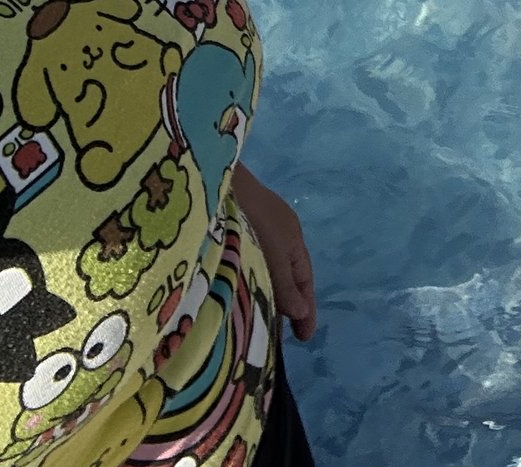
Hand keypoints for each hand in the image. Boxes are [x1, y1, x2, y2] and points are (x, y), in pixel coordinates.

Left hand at [233, 168, 316, 339]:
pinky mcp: (226, 234)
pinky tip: (233, 298)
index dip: (306, 309)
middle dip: (283, 308)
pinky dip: (244, 285)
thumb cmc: (250, 215)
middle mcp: (274, 237)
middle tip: (277, 342)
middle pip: (283, 278)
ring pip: (262, 273)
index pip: (304, 280)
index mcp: (291, 239)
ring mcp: (249, 234)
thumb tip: (301, 312)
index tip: (305, 339)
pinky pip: (243, 267)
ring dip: (261, 297)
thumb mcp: (272, 253)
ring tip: (254, 327)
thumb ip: (284, 284)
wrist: (215, 178)